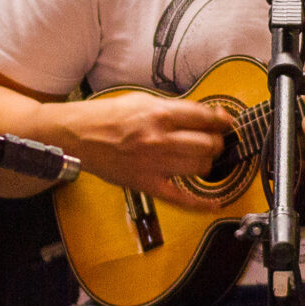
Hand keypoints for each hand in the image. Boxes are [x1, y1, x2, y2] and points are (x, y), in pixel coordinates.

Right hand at [66, 93, 234, 205]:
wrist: (77, 136)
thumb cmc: (107, 116)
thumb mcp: (142, 101)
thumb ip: (173, 108)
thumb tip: (205, 114)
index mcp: (160, 114)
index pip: (205, 117)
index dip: (222, 120)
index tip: (227, 123)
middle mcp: (160, 139)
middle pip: (208, 144)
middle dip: (217, 143)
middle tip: (215, 141)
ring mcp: (154, 164)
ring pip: (200, 167)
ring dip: (208, 163)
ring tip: (204, 159)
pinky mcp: (147, 184)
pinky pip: (181, 199)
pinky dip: (201, 204)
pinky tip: (215, 204)